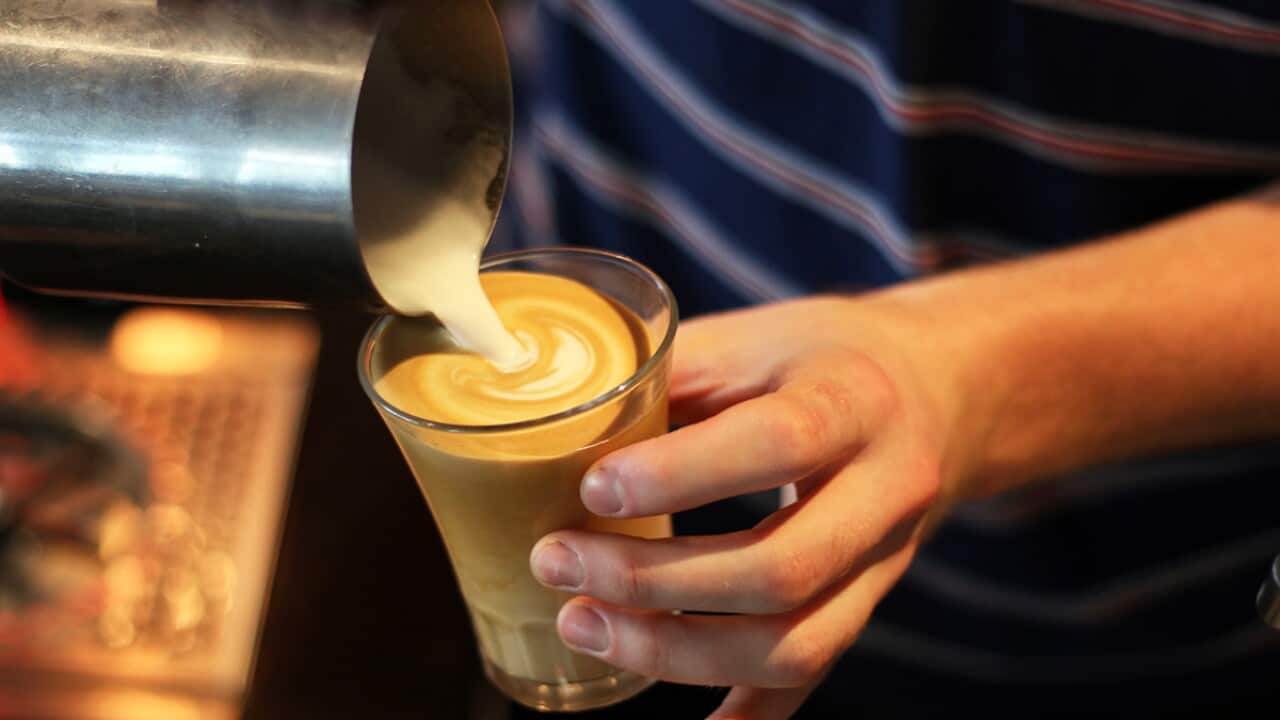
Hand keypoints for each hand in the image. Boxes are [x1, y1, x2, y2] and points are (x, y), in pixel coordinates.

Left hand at [530, 295, 967, 718]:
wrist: (938, 392)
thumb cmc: (823, 357)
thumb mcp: (756, 335)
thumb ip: (668, 370)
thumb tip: (560, 418)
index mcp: (854, 399)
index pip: (778, 443)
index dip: (681, 475)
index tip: (594, 487)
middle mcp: (886, 490)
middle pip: (784, 567)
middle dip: (656, 581)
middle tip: (559, 562)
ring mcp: (884, 562)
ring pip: (796, 643)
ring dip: (677, 652)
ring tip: (585, 624)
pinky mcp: (866, 605)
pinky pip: (812, 678)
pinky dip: (748, 715)